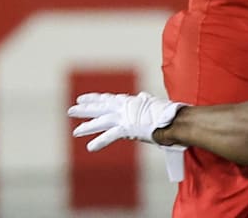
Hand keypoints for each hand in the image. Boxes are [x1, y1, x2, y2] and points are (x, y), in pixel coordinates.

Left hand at [68, 92, 186, 151]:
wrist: (176, 120)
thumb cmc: (170, 115)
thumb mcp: (155, 106)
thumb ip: (146, 104)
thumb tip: (145, 98)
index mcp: (132, 102)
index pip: (110, 99)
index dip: (96, 99)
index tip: (83, 98)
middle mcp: (127, 107)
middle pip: (102, 107)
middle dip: (86, 108)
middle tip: (71, 110)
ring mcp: (127, 116)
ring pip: (102, 120)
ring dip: (88, 126)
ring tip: (75, 132)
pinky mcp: (128, 127)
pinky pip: (111, 135)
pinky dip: (100, 141)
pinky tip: (90, 148)